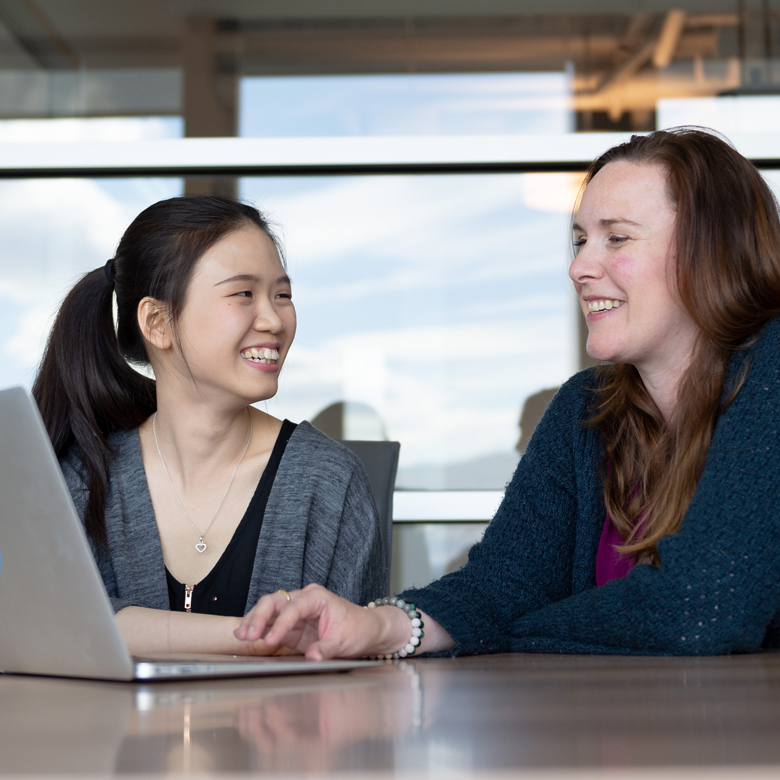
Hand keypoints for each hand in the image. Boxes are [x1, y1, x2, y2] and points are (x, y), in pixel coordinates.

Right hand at [234, 584, 408, 659]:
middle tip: (247, 635)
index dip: (280, 624)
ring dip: (254, 621)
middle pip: (275, 601)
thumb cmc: (358, 629)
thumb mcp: (345, 642)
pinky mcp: (292, 625)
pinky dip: (258, 629)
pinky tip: (245, 636)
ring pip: (269, 609)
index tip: (269, 640)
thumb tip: (312, 658)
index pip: (293, 608)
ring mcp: (296, 611)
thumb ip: (326, 649)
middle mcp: (304, 599)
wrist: (367, 630)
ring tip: (240, 635)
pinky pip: (271, 623)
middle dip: (259, 617)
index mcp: (318, 597)